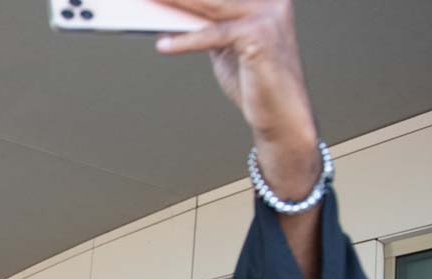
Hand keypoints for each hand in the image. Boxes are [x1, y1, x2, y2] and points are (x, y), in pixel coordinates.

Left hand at [156, 0, 319, 198]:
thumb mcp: (226, 45)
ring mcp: (267, 15)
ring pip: (211, 5)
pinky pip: (214, 35)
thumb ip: (208, 25)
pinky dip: (186, 41)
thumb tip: (173, 12)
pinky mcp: (259, 36)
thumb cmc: (254, 81)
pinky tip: (164, 45)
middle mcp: (270, 0)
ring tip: (150, 3)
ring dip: (176, 2)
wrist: (281, 114)